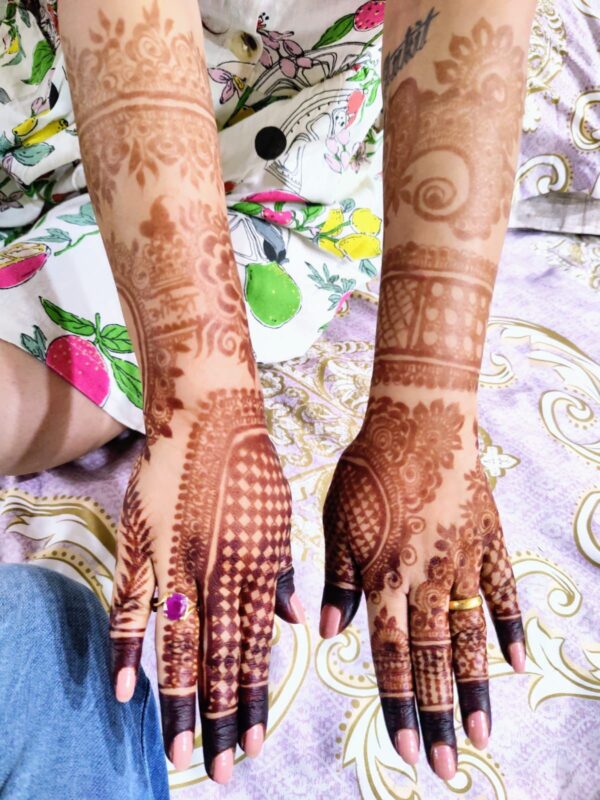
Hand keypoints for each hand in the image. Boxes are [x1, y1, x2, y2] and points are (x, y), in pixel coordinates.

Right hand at [108, 388, 304, 782]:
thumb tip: (295, 622)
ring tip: (182, 751)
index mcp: (260, 568)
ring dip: (181, 702)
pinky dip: (128, 648)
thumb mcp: (282, 516)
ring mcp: (180, 562)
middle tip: (220, 771)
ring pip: (180, 646)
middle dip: (222, 719)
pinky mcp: (145, 546)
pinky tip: (126, 691)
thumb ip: (284, 571)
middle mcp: (222, 574)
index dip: (254, 700)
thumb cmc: (252, 464)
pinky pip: (133, 605)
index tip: (253, 744)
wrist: (210, 415)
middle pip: (221, 661)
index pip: (257, 650)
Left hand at [320, 395, 524, 779]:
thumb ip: (339, 577)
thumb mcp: (338, 518)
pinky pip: (503, 591)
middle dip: (436, 716)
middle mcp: (427, 577)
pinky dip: (510, 627)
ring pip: (471, 637)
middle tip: (444, 767)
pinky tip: (518, 662)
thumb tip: (332, 633)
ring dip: (475, 689)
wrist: (419, 417)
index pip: (392, 655)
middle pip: (435, 660)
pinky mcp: (489, 540)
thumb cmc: (369, 465)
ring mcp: (464, 561)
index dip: (397, 704)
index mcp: (385, 575)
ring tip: (480, 735)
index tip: (402, 749)